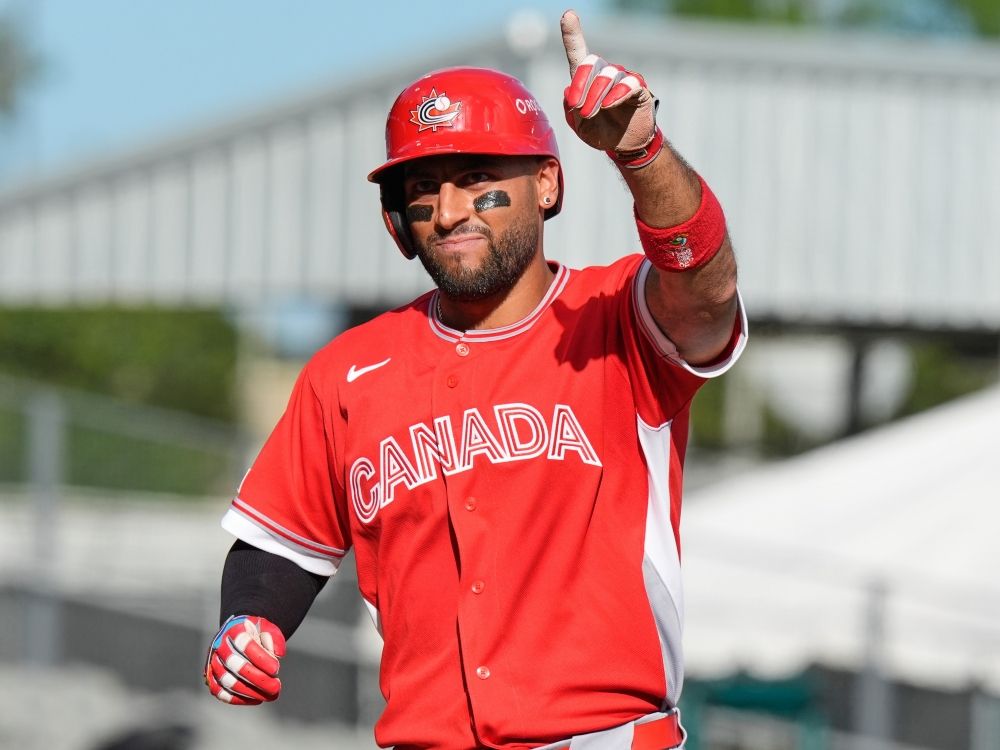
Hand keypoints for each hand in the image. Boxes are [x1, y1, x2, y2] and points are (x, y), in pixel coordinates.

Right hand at [204, 614, 285, 704]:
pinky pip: (221, 693)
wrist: (239, 635)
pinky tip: (256, 699)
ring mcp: (214, 663)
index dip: (261, 658)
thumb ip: (274, 638)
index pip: (245, 644)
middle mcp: (220, 646)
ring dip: (251, 692)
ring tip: (270, 695)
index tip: (276, 669)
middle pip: (236, 666)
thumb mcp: (268, 628)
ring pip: (229, 682)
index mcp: (234, 629)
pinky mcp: (212, 678)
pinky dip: (239, 699)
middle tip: (276, 687)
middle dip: (258, 679)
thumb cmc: (256, 633)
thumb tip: (278, 654)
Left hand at [560, 10, 660, 164]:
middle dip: (581, 82)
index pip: (579, 52)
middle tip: (576, 105)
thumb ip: (569, 109)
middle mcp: (605, 73)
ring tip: (589, 113)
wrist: (624, 146)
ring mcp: (623, 79)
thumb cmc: (601, 131)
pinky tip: (609, 104)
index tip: (568, 15)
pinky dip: (616, 94)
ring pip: (608, 75)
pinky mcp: (639, 89)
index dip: (572, 33)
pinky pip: (628, 84)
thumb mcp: (578, 125)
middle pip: (591, 62)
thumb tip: (568, 91)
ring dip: (595, 95)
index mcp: (587, 79)